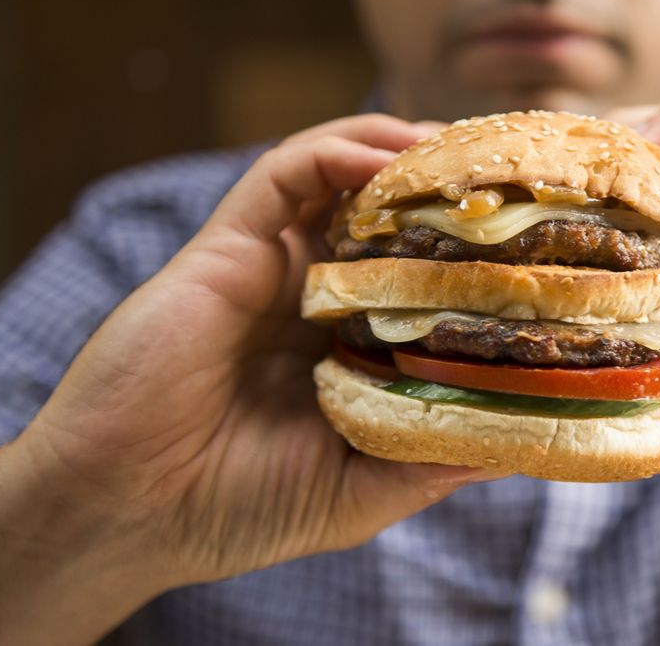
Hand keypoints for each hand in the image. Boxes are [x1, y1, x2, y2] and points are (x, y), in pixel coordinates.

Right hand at [16, 114, 499, 585]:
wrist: (124, 512)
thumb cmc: (231, 511)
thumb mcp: (362, 491)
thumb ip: (433, 456)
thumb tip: (525, 437)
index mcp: (343, 347)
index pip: (418, 275)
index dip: (472, 250)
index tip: (535, 238)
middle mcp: (312, 297)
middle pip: (389, 214)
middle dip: (447, 186)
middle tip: (513, 173)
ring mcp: (270, 266)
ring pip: (344, 175)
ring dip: (405, 152)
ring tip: (465, 149)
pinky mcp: (226, 246)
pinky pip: (286, 171)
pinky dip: (341, 148)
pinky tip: (392, 152)